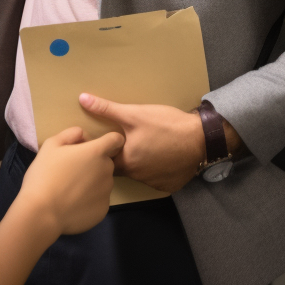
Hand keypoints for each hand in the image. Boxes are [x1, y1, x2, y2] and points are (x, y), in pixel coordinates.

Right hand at [18, 127, 123, 236]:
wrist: (42, 212)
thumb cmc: (45, 174)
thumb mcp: (51, 145)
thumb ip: (70, 134)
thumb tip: (82, 134)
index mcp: (97, 152)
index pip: (116, 140)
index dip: (108, 141)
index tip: (96, 147)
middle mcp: (107, 170)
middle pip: (106, 162)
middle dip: (94, 164)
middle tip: (72, 171)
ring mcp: (107, 192)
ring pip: (103, 182)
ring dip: (92, 182)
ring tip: (70, 190)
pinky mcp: (103, 210)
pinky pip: (99, 200)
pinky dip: (89, 200)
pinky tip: (73, 204)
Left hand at [78, 94, 206, 193]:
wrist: (202, 138)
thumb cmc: (165, 125)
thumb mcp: (134, 113)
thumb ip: (106, 109)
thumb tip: (82, 99)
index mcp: (126, 162)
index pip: (103, 161)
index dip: (102, 150)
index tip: (103, 141)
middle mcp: (137, 178)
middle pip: (121, 168)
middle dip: (120, 156)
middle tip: (126, 139)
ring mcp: (154, 183)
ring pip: (138, 173)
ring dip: (138, 162)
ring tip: (145, 145)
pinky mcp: (169, 185)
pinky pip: (155, 178)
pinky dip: (154, 169)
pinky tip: (159, 155)